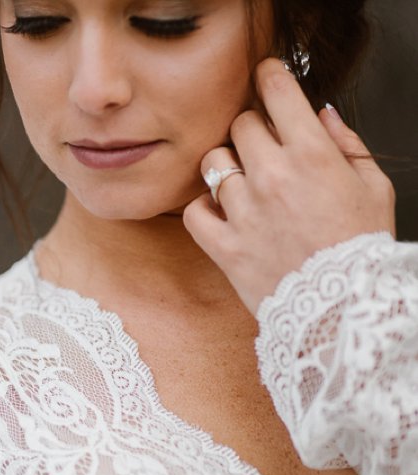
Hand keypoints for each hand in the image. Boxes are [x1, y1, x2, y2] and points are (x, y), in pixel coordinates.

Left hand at [183, 58, 395, 315]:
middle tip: (263, 146)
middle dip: (251, 129)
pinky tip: (222, 213)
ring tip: (243, 184)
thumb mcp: (372, 188)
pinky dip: (204, 208)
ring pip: (213, 163)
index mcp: (313, 157)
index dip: (268, 75)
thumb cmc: (359, 249)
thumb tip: (319, 113)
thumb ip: (345, 144)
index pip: (278, 93)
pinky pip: (194, 210)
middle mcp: (273, 177)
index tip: (265, 74)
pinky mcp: (223, 245)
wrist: (344, 309)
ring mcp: (244, 211)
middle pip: (240, 124)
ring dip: (225, 167)